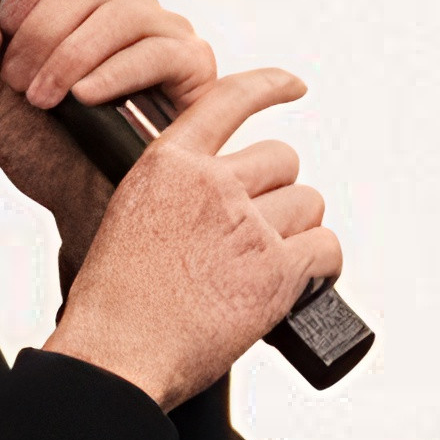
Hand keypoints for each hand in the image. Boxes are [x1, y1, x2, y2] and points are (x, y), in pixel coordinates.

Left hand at [0, 0, 219, 247]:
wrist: (84, 211)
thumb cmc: (44, 154)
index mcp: (75, 3)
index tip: (4, 23)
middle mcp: (123, 7)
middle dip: (39, 32)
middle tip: (17, 82)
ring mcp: (163, 33)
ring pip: (122, 11)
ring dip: (70, 54)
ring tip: (44, 99)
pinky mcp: (194, 68)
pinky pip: (159, 50)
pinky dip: (115, 71)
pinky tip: (85, 97)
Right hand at [43, 68, 339, 409]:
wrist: (116, 354)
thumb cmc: (114, 304)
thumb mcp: (128, 219)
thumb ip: (176, 196)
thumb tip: (224, 203)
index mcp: (168, 164)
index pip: (228, 100)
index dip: (268, 86)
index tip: (292, 85)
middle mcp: (211, 184)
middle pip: (280, 160)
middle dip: (275, 193)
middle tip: (256, 232)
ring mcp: (246, 225)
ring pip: (307, 202)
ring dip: (297, 230)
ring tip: (268, 263)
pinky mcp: (275, 270)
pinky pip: (326, 247)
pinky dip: (322, 265)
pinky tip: (304, 280)